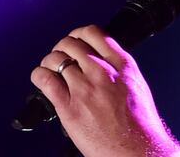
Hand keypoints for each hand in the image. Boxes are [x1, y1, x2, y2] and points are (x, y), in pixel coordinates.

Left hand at [31, 25, 179, 156]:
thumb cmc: (140, 126)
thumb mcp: (137, 86)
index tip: (75, 41)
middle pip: (71, 44)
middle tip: (61, 58)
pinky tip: (42, 80)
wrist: (137, 151)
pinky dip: (39, 76)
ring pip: (55, 59)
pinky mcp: (69, 108)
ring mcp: (85, 89)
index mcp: (123, 66)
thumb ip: (119, 71)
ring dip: (49, 62)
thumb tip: (102, 62)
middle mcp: (103, 73)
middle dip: (62, 48)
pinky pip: (45, 80)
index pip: (94, 33)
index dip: (79, 34)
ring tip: (50, 70)